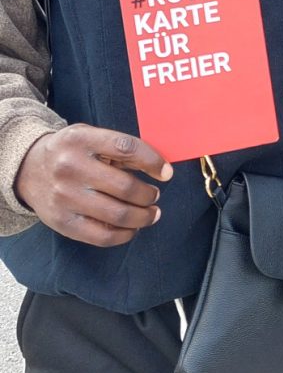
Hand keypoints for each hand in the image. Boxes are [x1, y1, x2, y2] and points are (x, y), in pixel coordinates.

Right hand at [14, 126, 172, 246]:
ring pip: (117, 215)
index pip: (126, 148)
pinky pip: (102, 236)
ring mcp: (65, 197)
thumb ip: (118, 148)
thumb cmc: (69, 152)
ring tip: (151, 213)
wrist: (26, 169)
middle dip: (149, 195)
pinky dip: (125, 235)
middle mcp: (70, 167)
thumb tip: (158, 168)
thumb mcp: (88, 136)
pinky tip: (132, 228)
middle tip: (155, 196)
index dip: (152, 161)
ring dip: (143, 217)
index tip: (166, 172)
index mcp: (81, 139)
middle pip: (125, 187)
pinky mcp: (62, 222)